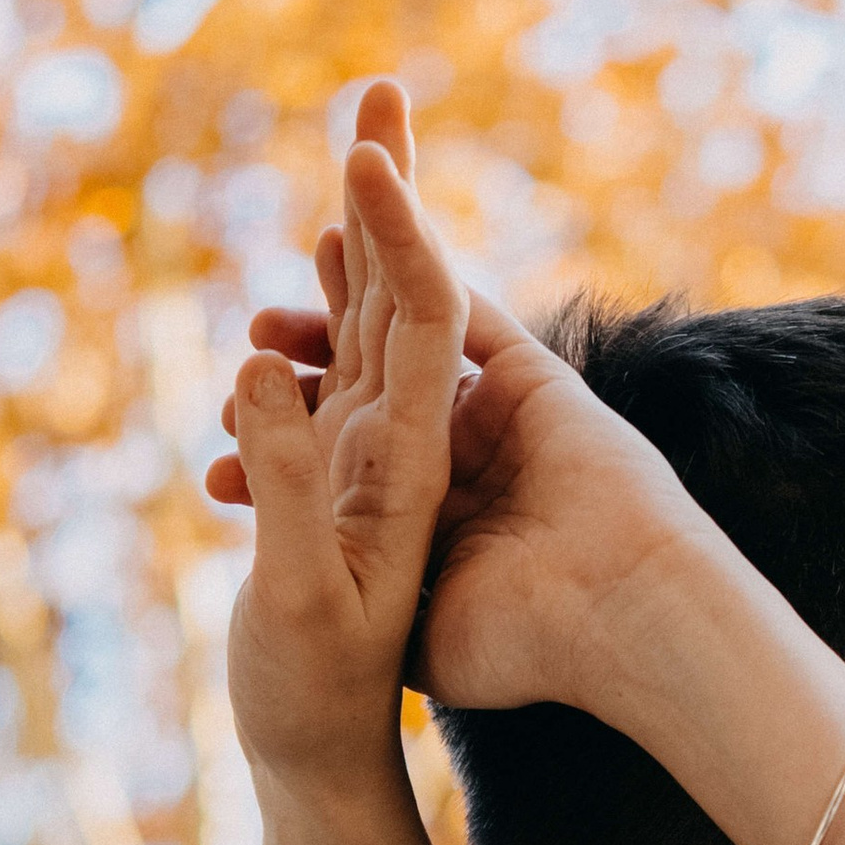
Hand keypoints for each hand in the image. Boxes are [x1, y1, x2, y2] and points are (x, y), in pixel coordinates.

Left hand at [214, 109, 844, 844]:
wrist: (623, 624)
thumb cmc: (522, 648)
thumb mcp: (409, 633)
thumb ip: (358, 582)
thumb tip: (279, 553)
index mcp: (424, 510)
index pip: (345, 443)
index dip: (290, 416)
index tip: (221, 414)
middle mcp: (457, 452)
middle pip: (375, 368)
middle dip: (319, 334)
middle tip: (256, 325)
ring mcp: (495, 408)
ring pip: (412, 317)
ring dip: (365, 260)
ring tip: (305, 235)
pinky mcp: (530, 375)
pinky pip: (456, 299)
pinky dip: (413, 245)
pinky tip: (370, 196)